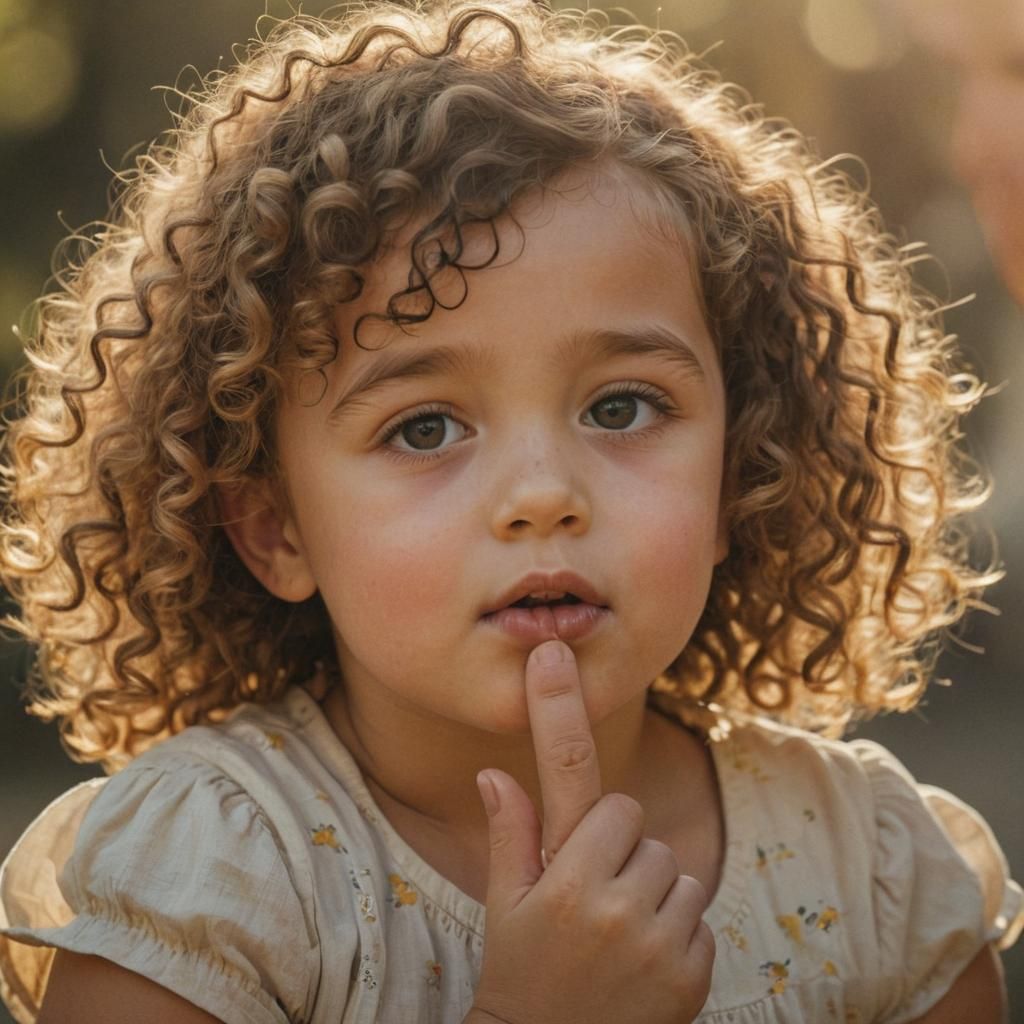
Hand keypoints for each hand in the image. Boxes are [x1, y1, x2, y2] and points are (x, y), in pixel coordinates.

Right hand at [468, 640, 713, 1023]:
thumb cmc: (524, 975)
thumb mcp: (508, 907)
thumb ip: (511, 835)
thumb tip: (492, 772)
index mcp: (564, 880)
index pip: (581, 783)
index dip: (561, 711)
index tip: (551, 655)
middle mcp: (614, 904)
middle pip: (637, 825)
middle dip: (619, 848)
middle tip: (590, 897)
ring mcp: (658, 940)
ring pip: (674, 869)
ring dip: (651, 891)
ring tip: (617, 936)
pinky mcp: (693, 971)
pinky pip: (697, 915)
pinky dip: (676, 932)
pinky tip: (643, 965)